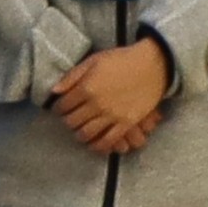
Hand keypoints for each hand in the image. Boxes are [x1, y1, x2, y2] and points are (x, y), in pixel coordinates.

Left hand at [52, 40, 173, 153]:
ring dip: (80, 135)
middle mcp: (97, 104)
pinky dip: (99, 146)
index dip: (58, 108)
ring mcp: (112, 115)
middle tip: (69, 120)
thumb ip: (72, 77)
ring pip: (87, 133)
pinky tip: (95, 145)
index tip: (60, 108)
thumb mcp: (93, 61)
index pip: (63, 106)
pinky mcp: (127, 123)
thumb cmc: (121, 60)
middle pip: (72, 121)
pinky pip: (109, 140)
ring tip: (80, 132)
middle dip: (67, 121)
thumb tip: (54, 91)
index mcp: (86, 88)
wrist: (153, 65)